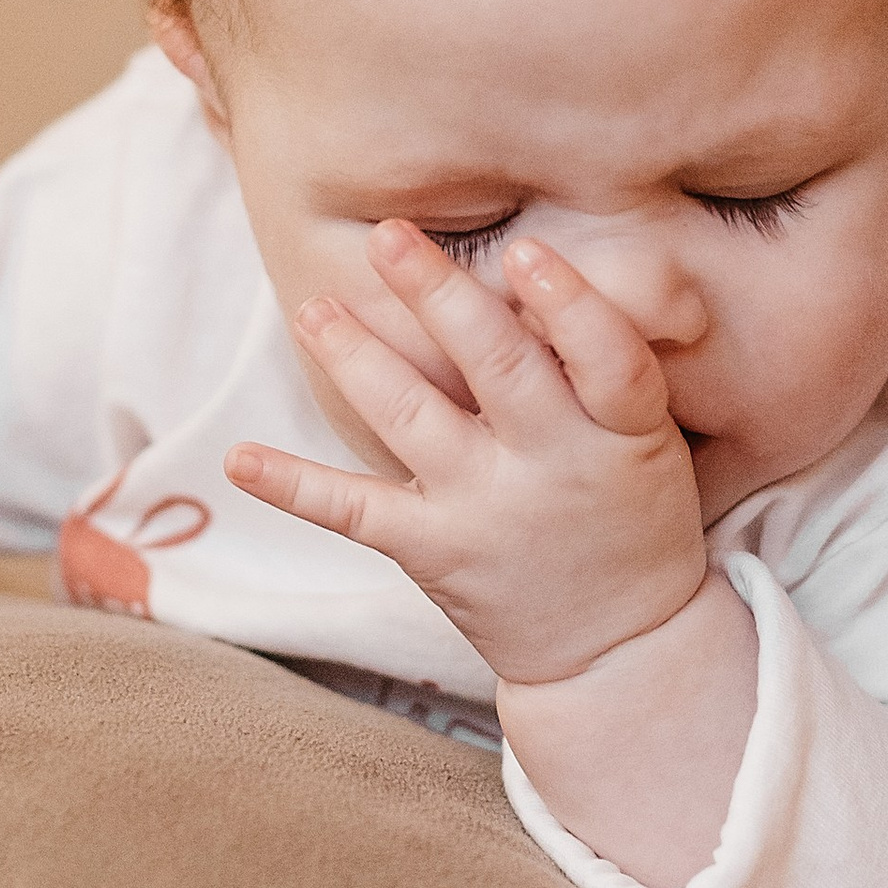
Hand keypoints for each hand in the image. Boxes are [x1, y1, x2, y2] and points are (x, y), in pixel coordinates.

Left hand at [227, 220, 709, 684]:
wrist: (619, 651)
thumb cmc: (633, 519)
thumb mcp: (648, 443)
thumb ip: (599, 371)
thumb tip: (529, 266)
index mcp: (625, 434)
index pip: (609, 359)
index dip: (568, 303)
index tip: (524, 250)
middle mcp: (555, 466)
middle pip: (497, 367)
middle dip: (437, 296)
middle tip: (388, 236)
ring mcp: (487, 509)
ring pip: (412, 417)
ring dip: (355, 357)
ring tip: (312, 310)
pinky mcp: (434, 550)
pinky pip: (355, 511)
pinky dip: (293, 483)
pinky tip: (238, 459)